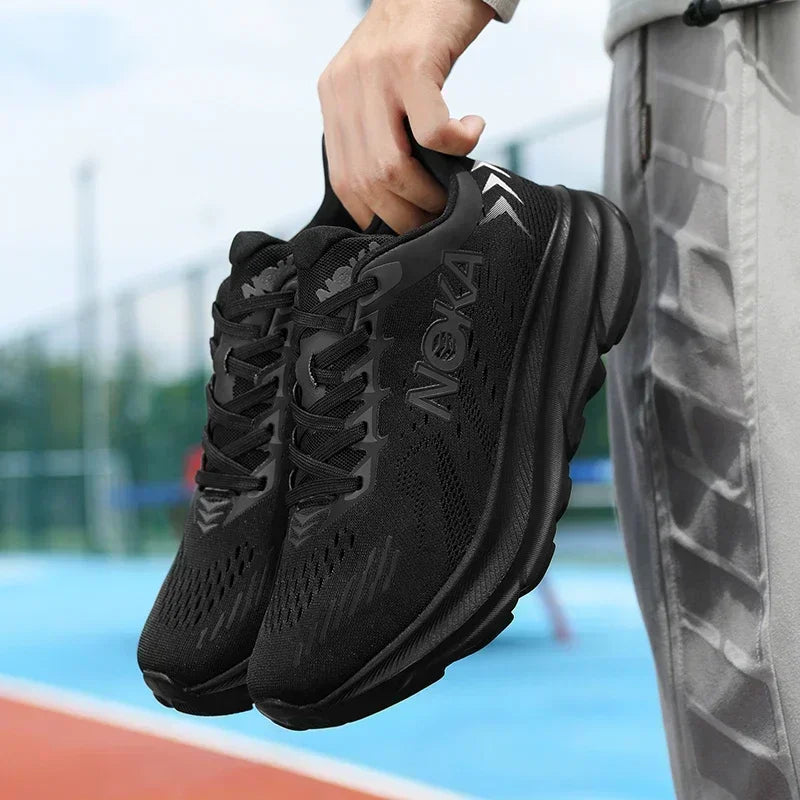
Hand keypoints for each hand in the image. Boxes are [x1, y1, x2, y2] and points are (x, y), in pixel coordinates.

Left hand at [319, 0, 493, 232]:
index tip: (406, 226)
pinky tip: (473, 131)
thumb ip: (375, 130)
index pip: (344, 180)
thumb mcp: (377, 85)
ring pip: (391, 165)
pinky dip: (457, 145)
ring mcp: (376, 76)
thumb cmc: (416, 39)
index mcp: (334, 100)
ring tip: (454, 188)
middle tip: (437, 216)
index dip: (376, 215)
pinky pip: (432, 131)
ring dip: (428, 191)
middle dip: (405, 212)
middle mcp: (345, 89)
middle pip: (367, 180)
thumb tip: (394, 191)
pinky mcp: (411, 64)